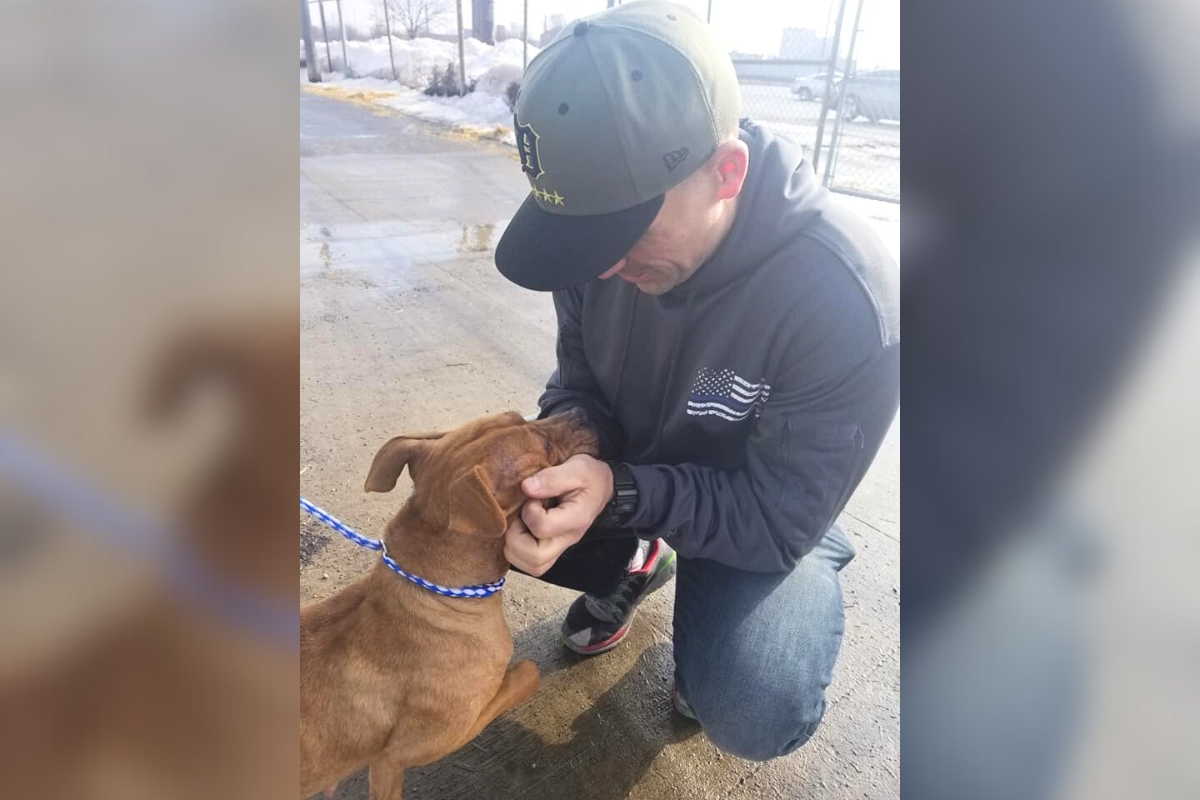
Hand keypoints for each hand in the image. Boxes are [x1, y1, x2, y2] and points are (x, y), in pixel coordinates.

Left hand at [503, 454, 613, 575]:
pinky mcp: (552, 549)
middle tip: (519, 517)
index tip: (532, 497)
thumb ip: (551, 478)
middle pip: (536, 559)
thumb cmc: (588, 477)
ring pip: (531, 566)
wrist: (600, 486)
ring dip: (515, 547)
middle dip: (516, 538)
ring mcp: (559, 547)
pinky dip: (518, 551)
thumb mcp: (576, 469)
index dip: (529, 512)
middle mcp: (567, 539)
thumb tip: (525, 487)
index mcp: (575, 519)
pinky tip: (520, 530)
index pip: (542, 528)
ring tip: (519, 524)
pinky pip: (530, 563)